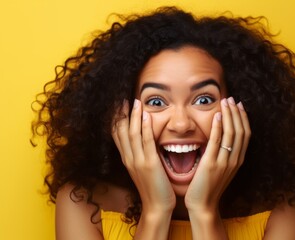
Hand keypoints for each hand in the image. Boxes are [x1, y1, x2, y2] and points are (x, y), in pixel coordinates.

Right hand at [112, 99, 175, 213]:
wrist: (157, 206)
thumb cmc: (153, 188)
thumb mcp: (143, 169)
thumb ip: (141, 155)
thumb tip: (144, 142)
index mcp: (128, 159)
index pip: (118, 135)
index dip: (117, 119)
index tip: (118, 105)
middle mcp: (129, 158)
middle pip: (121, 132)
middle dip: (121, 114)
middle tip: (122, 98)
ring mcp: (138, 161)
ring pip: (132, 134)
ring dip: (133, 117)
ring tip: (135, 102)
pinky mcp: (150, 164)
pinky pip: (146, 142)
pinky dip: (144, 128)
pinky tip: (145, 116)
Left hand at [185, 97, 250, 214]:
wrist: (203, 205)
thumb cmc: (209, 187)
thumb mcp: (222, 169)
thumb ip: (224, 154)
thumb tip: (221, 138)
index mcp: (238, 160)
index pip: (245, 134)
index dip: (243, 118)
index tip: (239, 105)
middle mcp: (235, 160)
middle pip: (241, 131)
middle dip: (237, 113)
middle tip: (231, 99)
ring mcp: (225, 162)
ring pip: (232, 133)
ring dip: (229, 115)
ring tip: (225, 102)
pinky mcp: (211, 164)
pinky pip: (217, 141)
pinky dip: (219, 127)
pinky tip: (217, 116)